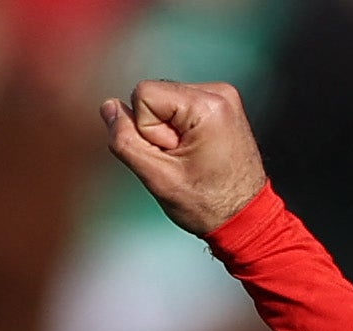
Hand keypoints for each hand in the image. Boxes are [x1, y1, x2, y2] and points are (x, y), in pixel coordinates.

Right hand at [100, 80, 268, 237]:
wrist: (245, 216)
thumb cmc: (206, 204)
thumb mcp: (157, 177)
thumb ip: (125, 141)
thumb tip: (108, 107)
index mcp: (207, 104)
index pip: (143, 94)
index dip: (147, 130)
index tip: (171, 155)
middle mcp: (218, 91)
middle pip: (155, 95)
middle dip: (157, 130)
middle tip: (181, 160)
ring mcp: (222, 96)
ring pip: (165, 101)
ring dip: (168, 131)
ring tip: (189, 158)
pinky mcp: (221, 104)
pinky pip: (180, 107)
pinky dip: (180, 130)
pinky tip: (196, 152)